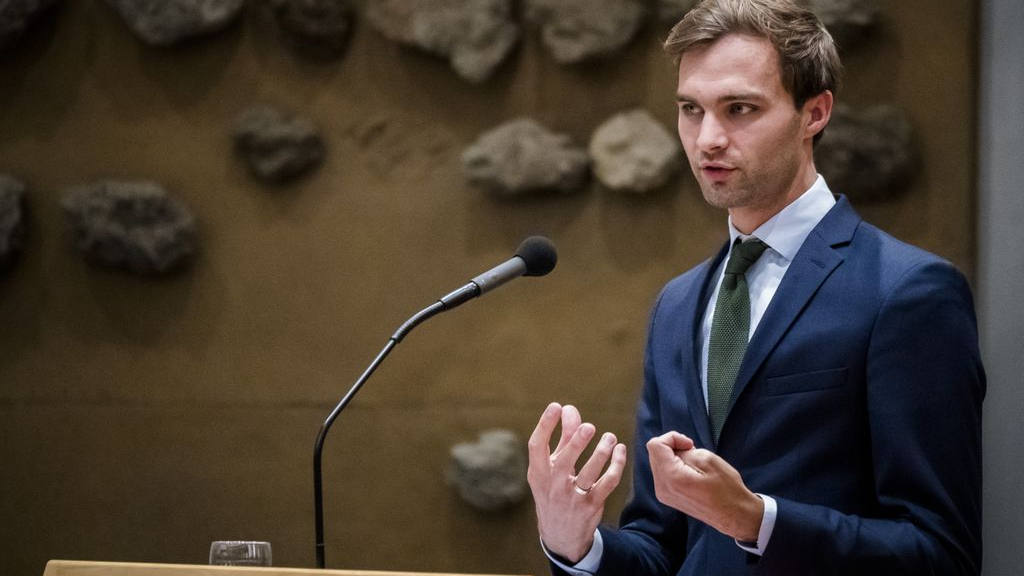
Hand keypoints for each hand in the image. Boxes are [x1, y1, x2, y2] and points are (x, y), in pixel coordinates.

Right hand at [527, 402, 626, 562]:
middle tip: (589, 426)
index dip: (545, 425)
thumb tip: (568, 408)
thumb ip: (561, 438)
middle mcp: (553, 485)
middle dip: (576, 442)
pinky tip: (620, 451)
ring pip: (590, 474)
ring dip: (602, 453)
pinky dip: (616, 466)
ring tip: (610, 438)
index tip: (556, 406)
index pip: (537, 447)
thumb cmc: (555, 490)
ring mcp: (572, 497)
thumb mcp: (552, 468)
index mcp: (539, 473)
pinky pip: (607, 483)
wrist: (560, 535)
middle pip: (564, 461)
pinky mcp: (591, 505)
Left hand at [646, 432, 762, 542]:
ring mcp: (664, 495)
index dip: (672, 438)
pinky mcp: (668, 497)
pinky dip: (674, 466)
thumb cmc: (727, 489)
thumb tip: (674, 450)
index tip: (690, 444)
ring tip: (695, 463)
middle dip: (673, 447)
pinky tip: (691, 471)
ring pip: (659, 462)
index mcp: (671, 477)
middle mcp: (662, 488)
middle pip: (655, 453)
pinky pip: (664, 473)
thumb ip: (685, 451)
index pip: (655, 445)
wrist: (734, 515)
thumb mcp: (708, 460)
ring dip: (674, 457)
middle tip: (693, 451)